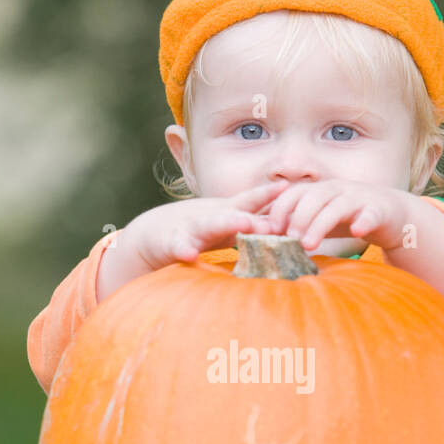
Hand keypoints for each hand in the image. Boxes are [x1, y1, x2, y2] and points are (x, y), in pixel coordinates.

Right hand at [130, 181, 290, 267]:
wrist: (154, 235)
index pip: (251, 203)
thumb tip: (289, 228)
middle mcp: (212, 219)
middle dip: (252, 217)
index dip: (269, 195)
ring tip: (242, 223)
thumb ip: (254, 224)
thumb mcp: (228, 225)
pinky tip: (189, 254)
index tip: (289, 189)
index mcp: (226, 215)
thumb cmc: (198, 231)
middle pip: (234, 215)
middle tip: (271, 223)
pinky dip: (183, 249)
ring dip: (227, 224)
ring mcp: (191, 230)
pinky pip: (178, 247)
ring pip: (210, 226)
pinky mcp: (171, 243)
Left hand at [264, 180, 414, 254]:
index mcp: (320, 192)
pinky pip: (371, 213)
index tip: (269, 230)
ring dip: (320, 224)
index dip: (280, 209)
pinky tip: (357, 232)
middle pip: (313, 197)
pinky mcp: (379, 209)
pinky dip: (363, 221)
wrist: (391, 216)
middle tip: (288, 240)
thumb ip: (297, 226)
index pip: (294, 193)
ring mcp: (359, 198)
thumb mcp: (320, 220)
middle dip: (297, 218)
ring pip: (337, 206)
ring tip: (309, 244)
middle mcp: (337, 190)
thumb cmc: (349, 219)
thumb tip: (264, 238)